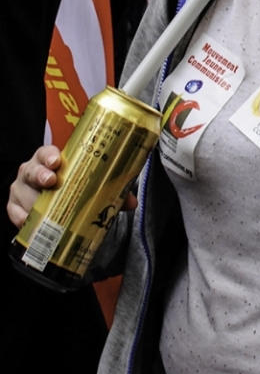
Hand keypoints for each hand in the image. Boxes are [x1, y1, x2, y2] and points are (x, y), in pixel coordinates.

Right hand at [7, 146, 136, 228]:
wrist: (55, 201)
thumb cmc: (71, 186)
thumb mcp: (90, 184)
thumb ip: (110, 190)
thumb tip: (130, 202)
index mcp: (51, 159)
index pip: (46, 152)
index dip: (50, 155)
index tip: (57, 160)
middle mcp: (33, 170)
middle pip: (31, 169)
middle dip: (40, 174)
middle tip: (51, 181)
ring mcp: (22, 188)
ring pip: (21, 191)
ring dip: (31, 199)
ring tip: (41, 206)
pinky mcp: (15, 206)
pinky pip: (13, 211)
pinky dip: (20, 217)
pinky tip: (28, 221)